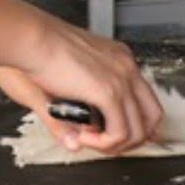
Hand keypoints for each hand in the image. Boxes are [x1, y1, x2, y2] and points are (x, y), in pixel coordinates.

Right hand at [0, 19, 164, 155]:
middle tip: (106, 145)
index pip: (144, 98)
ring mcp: (122, 80)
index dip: (134, 122)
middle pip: (152, 116)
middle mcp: (127, 68)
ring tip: (89, 142)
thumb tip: (78, 136)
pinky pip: (120, 131)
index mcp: (120, 60)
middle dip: (132, 139)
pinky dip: (103, 143)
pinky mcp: (109, 92)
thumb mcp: (68, 78)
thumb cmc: (40, 50)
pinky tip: (83, 139)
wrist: (33, 39)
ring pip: (138, 129)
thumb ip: (76, 106)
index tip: (115, 135)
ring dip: (114, 145)